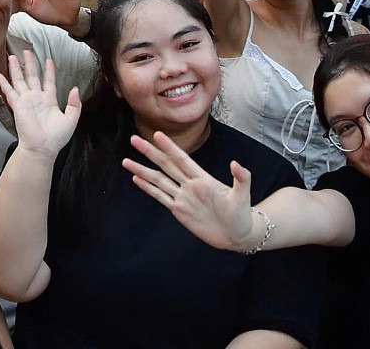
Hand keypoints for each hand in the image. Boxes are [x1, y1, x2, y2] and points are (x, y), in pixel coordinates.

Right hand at [0, 50, 80, 156]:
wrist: (42, 148)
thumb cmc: (56, 138)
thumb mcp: (71, 119)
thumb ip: (74, 104)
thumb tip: (75, 88)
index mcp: (49, 100)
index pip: (49, 81)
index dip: (49, 71)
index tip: (49, 60)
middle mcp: (37, 98)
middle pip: (33, 76)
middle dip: (30, 64)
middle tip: (27, 51)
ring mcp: (26, 101)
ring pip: (20, 80)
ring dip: (16, 68)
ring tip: (13, 56)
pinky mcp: (18, 105)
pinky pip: (9, 92)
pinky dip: (3, 83)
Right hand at [123, 131, 256, 250]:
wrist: (237, 235)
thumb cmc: (242, 214)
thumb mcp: (243, 196)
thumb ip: (241, 179)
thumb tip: (236, 163)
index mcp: (202, 179)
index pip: (182, 159)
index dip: (170, 147)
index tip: (157, 134)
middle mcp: (189, 185)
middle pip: (165, 165)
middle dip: (149, 153)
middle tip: (134, 139)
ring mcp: (182, 197)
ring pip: (158, 180)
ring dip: (142, 170)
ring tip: (126, 161)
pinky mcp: (179, 211)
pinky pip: (161, 198)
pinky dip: (148, 188)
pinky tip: (137, 180)